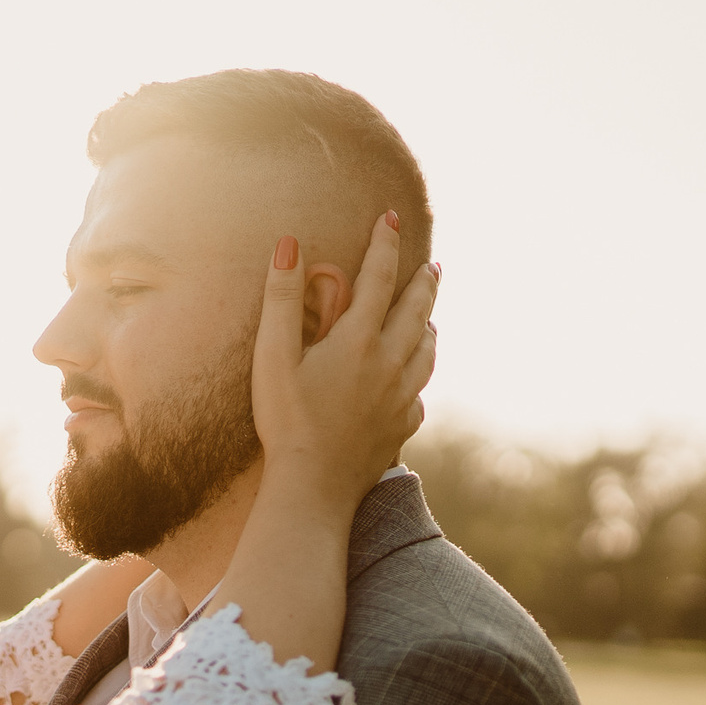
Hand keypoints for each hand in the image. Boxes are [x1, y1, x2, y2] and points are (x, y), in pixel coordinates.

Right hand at [251, 214, 439, 504]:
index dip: (384, 243)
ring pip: (427, 351)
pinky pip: (419, 394)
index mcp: (359, 339)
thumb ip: (282, 298)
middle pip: (417, 311)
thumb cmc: (286, 421)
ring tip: (431, 318)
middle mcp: (390, 363)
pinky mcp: (401, 427)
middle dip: (424, 282)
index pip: (378, 277)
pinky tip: (413, 382)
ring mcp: (401, 397)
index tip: (391, 217)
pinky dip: (419, 377)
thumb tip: (289, 244)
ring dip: (430, 326)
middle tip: (432, 264)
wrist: (313, 487)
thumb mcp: (273, 356)